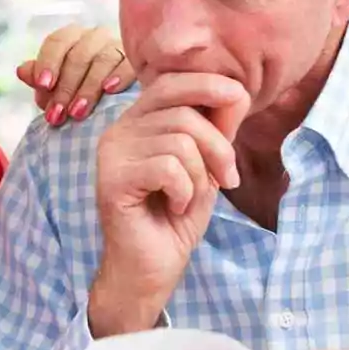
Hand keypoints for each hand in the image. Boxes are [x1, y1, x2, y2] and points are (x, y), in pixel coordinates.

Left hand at [16, 24, 135, 126]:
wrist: (105, 104)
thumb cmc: (72, 92)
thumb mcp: (51, 88)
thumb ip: (38, 78)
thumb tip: (22, 71)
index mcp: (70, 38)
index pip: (57, 42)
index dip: (48, 62)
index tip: (43, 85)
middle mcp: (93, 37)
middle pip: (78, 55)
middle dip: (65, 87)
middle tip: (58, 114)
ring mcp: (116, 47)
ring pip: (102, 60)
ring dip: (88, 88)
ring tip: (77, 112)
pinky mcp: (136, 62)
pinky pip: (128, 64)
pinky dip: (118, 76)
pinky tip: (109, 89)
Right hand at [87, 73, 249, 336]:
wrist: (150, 268)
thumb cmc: (175, 216)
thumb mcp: (205, 165)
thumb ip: (214, 129)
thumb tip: (235, 91)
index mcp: (138, 120)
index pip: (172, 81)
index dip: (210, 86)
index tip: (237, 109)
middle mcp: (119, 130)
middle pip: (184, 111)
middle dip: (218, 146)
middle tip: (226, 178)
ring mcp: (111, 153)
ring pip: (180, 141)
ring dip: (202, 176)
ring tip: (190, 198)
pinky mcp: (112, 179)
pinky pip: (169, 168)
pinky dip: (185, 191)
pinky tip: (174, 206)